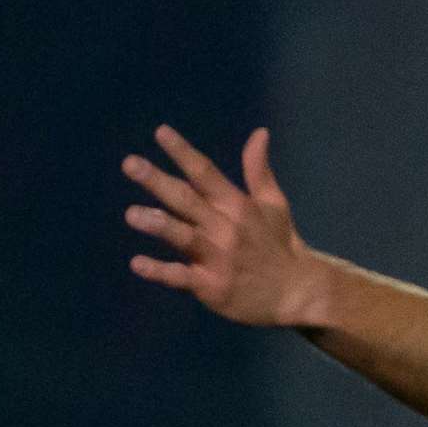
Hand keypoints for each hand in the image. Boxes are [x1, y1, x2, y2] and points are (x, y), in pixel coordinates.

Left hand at [121, 125, 324, 326]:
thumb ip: (259, 170)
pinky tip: (138, 264)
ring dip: (158, 225)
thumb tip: (259, 133)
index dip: (183, 153)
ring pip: (184, 237)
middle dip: (157, 182)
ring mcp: (218, 259)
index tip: (161, 132)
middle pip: (187, 200)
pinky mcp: (212, 287)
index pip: (206, 174)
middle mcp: (226, 228)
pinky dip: (160, 271)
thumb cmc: (279, 246)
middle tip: (130, 164)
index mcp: (238, 206)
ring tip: (132, 214)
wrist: (297, 294)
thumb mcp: (274, 204)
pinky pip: (182, 277)